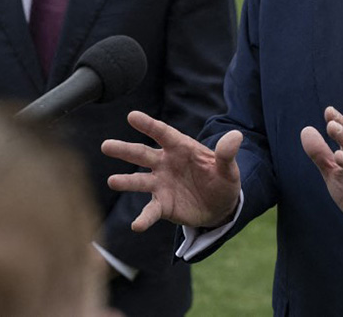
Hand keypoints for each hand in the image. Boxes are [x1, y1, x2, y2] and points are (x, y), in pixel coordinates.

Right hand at [101, 111, 242, 231]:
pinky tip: (136, 225)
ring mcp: (161, 184)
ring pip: (139, 180)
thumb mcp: (228, 168)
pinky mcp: (162, 205)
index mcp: (180, 148)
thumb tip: (236, 136)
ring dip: (126, 181)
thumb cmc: (222, 180)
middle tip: (106, 146)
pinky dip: (143, 218)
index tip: (132, 116)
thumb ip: (227, 154)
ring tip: (112, 181)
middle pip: (142, 154)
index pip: (162, 133)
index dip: (148, 124)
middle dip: (125, 150)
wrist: (220, 206)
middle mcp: (165, 164)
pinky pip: (150, 211)